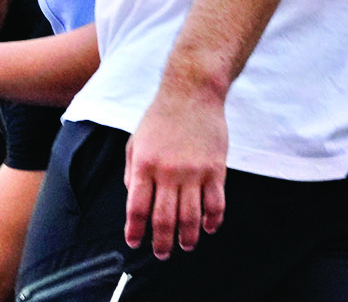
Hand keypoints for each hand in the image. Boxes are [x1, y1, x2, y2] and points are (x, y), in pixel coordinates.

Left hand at [123, 88, 226, 257]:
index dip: (135, 230)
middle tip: (162, 254)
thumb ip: (132, 171)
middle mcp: (167, 172)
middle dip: (161, 243)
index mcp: (144, 165)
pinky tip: (209, 228)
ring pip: (191, 218)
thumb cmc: (160, 117)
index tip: (134, 242)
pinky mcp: (215, 170)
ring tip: (186, 245)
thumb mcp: (136, 140)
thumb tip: (133, 198)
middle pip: (164, 220)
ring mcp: (194, 172)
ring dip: (188, 238)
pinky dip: (213, 221)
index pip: (137, 208)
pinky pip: (216, 204)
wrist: (191, 92)